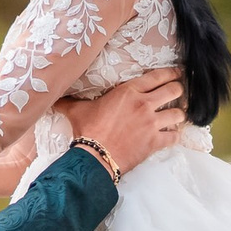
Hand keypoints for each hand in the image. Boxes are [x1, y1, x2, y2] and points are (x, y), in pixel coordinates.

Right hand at [63, 68, 188, 177]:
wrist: (94, 157)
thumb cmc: (86, 131)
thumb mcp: (76, 110)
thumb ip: (68, 100)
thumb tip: (52, 97)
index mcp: (128, 91)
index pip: (157, 76)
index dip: (171, 73)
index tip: (177, 73)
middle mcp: (144, 104)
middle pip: (174, 91)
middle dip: (179, 91)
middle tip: (179, 93)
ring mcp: (151, 123)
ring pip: (178, 114)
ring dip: (179, 114)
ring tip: (177, 115)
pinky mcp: (154, 142)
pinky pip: (174, 136)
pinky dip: (175, 136)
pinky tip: (172, 135)